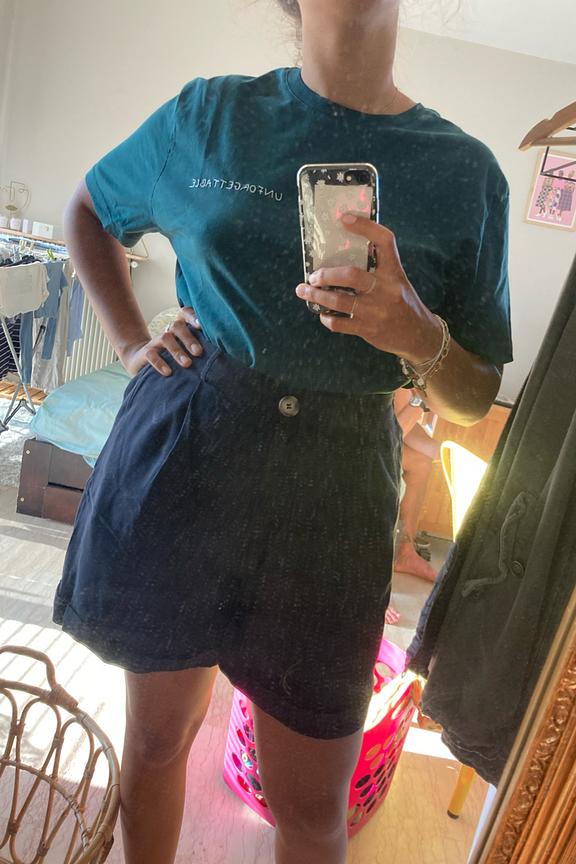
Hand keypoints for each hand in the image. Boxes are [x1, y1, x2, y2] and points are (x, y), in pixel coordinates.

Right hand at [121, 307, 202, 375]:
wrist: (143, 361)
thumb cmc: (174, 357)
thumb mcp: (188, 351)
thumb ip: (202, 349)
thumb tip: (227, 357)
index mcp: (180, 328)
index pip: (185, 314)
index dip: (193, 316)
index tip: (202, 326)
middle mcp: (168, 331)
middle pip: (177, 326)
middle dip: (189, 339)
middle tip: (198, 352)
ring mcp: (156, 341)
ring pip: (166, 338)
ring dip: (177, 351)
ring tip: (187, 364)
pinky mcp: (146, 353)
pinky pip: (151, 354)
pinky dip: (160, 363)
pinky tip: (168, 372)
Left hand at [295, 214, 441, 364]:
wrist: (418, 335)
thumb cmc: (402, 303)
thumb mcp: (397, 281)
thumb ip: (378, 268)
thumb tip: (344, 253)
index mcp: (394, 272)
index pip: (384, 240)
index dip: (365, 226)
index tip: (343, 218)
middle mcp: (386, 289)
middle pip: (350, 275)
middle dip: (325, 274)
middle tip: (313, 276)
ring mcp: (376, 311)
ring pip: (339, 300)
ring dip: (316, 295)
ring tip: (304, 291)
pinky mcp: (368, 330)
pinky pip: (339, 323)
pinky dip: (326, 318)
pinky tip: (323, 313)